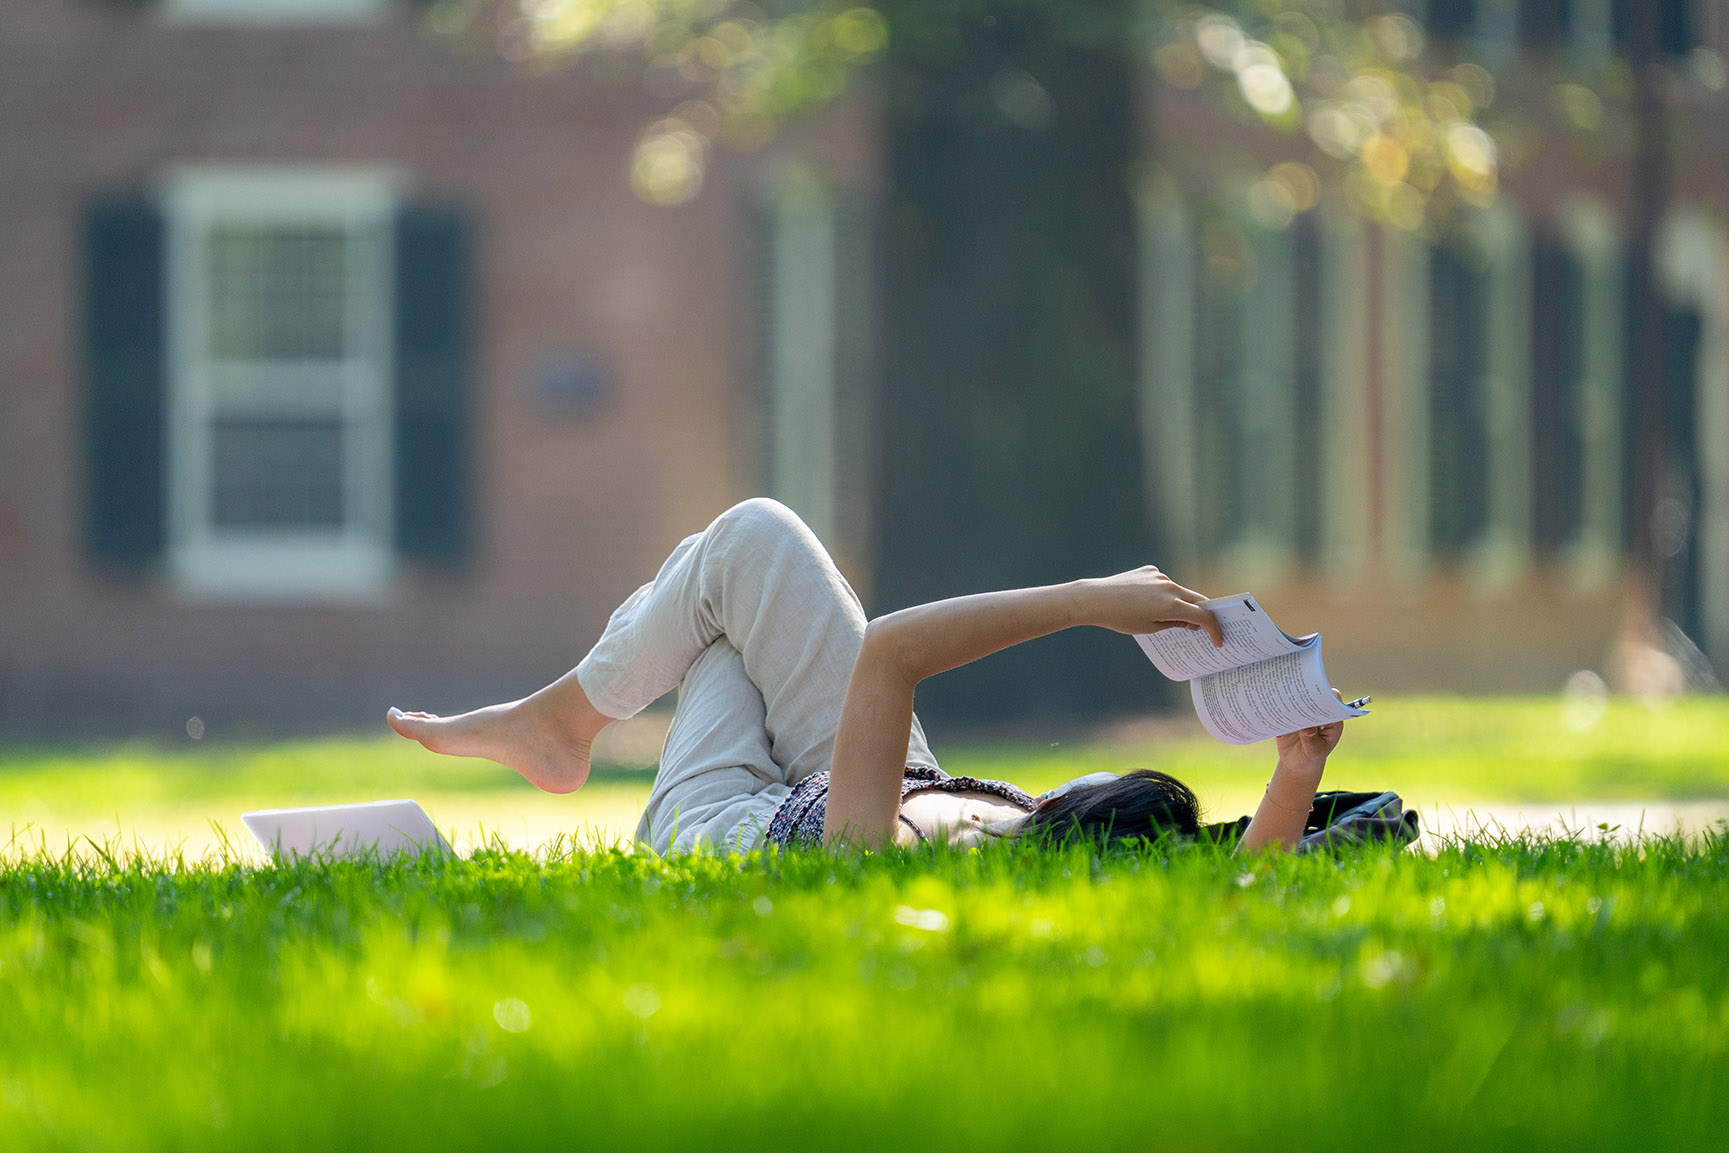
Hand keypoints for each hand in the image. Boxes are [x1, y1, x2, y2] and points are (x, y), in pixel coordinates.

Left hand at [1076, 566, 1223, 645]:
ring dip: (1182, 603)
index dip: (1214, 630)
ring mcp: (1160, 576)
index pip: (1203, 617)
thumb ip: (1175, 624)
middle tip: (1205, 628)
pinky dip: (1164, 593)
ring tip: (1175, 618)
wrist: (1095, 598)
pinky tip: (1150, 602)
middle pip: (1197, 600)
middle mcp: (1169, 587)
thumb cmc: (1121, 619)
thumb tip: (1192, 623)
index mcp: (1171, 605)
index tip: (1218, 641)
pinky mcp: (1149, 570)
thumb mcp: (1150, 628)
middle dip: (1203, 614)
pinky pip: (1164, 583)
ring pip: (1180, 591)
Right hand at [1274, 688, 1346, 768]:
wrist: (1297, 762)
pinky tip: (1270, 703)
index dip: (1327, 696)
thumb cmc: (1311, 757)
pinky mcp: (1291, 714)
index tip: (1318, 694)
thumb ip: (1311, 741)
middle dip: (1306, 693)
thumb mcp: (1314, 753)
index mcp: (1332, 721)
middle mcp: (1319, 713)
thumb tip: (1307, 729)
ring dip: (1291, 695)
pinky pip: (1285, 706)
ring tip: (1281, 697)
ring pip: (1300, 699)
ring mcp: (1305, 712)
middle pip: (1315, 696)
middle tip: (1296, 693)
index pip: (1333, 702)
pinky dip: (1279, 704)